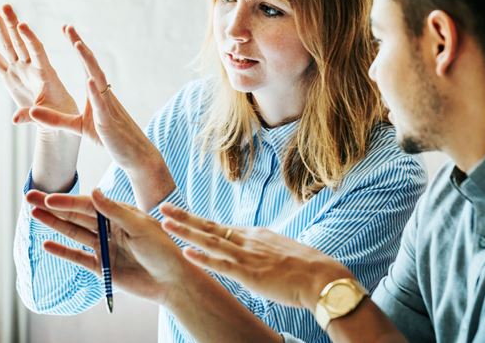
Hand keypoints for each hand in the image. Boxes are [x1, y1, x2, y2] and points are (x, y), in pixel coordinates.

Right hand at [0, 4, 78, 127]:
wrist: (57, 118)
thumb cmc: (59, 115)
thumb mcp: (50, 117)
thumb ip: (32, 116)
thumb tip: (14, 120)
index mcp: (45, 73)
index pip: (37, 51)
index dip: (30, 38)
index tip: (22, 25)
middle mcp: (31, 68)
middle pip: (21, 42)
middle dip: (13, 25)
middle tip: (5, 6)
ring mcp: (20, 70)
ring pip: (9, 46)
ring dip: (1, 30)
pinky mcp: (11, 77)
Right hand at [26, 189, 195, 304]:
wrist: (172, 280)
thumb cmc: (163, 249)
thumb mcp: (140, 227)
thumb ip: (115, 211)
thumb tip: (94, 191)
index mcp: (120, 214)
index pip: (88, 205)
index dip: (68, 201)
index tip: (49, 197)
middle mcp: (109, 228)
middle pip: (76, 215)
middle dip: (53, 207)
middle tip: (29, 196)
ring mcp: (104, 247)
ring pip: (74, 233)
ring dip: (54, 224)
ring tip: (34, 214)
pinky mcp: (102, 267)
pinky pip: (78, 257)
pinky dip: (62, 251)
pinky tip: (46, 244)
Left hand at [29, 25, 162, 172]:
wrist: (134, 154)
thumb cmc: (109, 138)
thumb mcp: (77, 127)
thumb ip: (56, 119)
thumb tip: (33, 111)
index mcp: (97, 93)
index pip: (86, 65)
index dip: (77, 47)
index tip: (67, 30)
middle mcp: (103, 94)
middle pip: (91, 65)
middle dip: (80, 45)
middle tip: (68, 27)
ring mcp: (107, 106)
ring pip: (98, 79)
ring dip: (88, 61)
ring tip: (78, 44)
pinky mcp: (108, 122)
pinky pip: (101, 104)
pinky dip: (95, 92)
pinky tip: (90, 80)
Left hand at [160, 204, 354, 310]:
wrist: (323, 277)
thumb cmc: (306, 268)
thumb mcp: (280, 252)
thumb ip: (263, 252)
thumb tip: (255, 257)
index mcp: (255, 235)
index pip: (220, 227)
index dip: (197, 221)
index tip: (179, 214)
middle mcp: (248, 240)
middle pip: (209, 226)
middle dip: (184, 217)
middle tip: (162, 207)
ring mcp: (248, 256)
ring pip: (210, 241)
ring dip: (186, 232)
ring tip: (165, 224)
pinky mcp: (250, 274)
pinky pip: (222, 265)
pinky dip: (203, 259)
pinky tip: (186, 252)